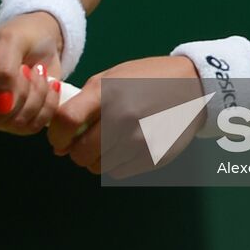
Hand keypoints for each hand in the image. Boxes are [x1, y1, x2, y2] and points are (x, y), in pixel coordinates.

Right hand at [0, 11, 64, 134]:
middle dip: (16, 94)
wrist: (47, 39)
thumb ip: (3, 68)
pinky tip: (48, 85)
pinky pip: (31, 126)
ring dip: (35, 96)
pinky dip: (47, 105)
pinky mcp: (18, 120)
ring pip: (13, 124)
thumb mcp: (11, 39)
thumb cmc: (22, 33)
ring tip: (38, 71)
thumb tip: (2, 104)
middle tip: (25, 69)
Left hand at [46, 54, 202, 178]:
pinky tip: (124, 148)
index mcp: (107, 91)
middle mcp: (122, 116)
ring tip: (106, 144)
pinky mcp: (153, 157)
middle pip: (80, 152)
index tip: (58, 141)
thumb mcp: (112, 77)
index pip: (67, 120)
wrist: (193, 86)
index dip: (56, 135)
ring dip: (95, 160)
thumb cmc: (146, 79)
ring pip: (98, 167)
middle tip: (80, 146)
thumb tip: (61, 134)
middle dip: (74, 153)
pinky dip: (114, 165)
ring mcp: (139, 140)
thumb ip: (85, 101)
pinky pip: (118, 172)